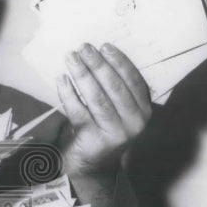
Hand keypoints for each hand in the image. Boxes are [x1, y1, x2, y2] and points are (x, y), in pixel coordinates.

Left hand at [56, 43, 150, 190]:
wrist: (95, 161)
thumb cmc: (106, 125)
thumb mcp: (120, 108)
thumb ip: (117, 86)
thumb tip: (100, 53)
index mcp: (144, 110)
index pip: (133, 81)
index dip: (119, 62)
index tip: (104, 46)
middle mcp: (134, 122)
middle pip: (114, 87)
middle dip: (98, 65)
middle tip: (84, 47)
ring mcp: (114, 132)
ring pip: (96, 98)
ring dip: (82, 75)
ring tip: (71, 57)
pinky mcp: (94, 139)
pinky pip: (78, 111)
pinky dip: (68, 93)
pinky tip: (61, 79)